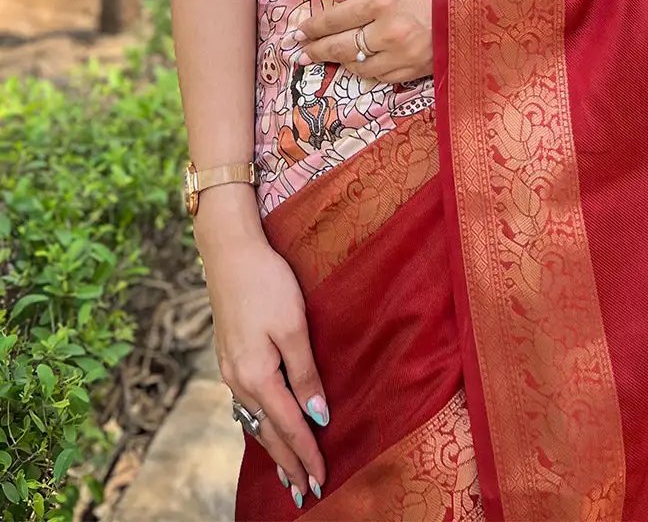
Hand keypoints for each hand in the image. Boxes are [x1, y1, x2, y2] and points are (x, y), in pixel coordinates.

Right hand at [199, 219, 327, 508]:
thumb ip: (305, 374)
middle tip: (306, 492)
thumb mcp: (294, 326)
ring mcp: (230, 370)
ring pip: (254, 421)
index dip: (307, 455)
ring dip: (272, 448)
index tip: (322, 481)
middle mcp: (238, 380)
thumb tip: (318, 416)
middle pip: (267, 433)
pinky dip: (259, 425)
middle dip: (288, 463)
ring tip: (287, 472)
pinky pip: (246, 404)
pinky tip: (264, 427)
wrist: (229, 251)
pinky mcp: (229, 357)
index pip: (288, 427)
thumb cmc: (267, 283)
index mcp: (257, 376)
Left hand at [294, 0, 436, 83]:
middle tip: (298, 54)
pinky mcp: (419, 67)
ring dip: (339, 63)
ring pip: (360, 66)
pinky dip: (367, 71)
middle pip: (341, 46)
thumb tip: (335, 2)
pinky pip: (384, 76)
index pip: (334, 18)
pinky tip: (358, 65)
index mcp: (381, 0)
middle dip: (315, 51)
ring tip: (325, 60)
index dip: (312, 27)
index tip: (298, 32)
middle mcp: (389, 31)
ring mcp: (405, 53)